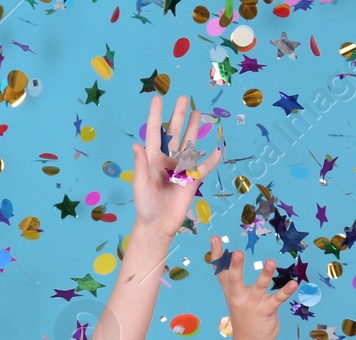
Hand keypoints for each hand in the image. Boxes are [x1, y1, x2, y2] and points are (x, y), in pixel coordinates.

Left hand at [130, 94, 222, 239]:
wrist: (158, 225)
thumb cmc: (145, 205)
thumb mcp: (140, 184)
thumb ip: (140, 164)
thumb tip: (136, 144)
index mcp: (152, 159)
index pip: (155, 133)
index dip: (156, 115)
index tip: (158, 98)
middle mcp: (167, 160)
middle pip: (174, 133)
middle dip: (178, 116)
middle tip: (183, 98)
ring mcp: (181, 169)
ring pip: (189, 145)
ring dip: (193, 129)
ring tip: (197, 113)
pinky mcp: (192, 181)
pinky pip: (204, 168)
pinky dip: (212, 160)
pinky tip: (218, 150)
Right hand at [209, 235, 297, 339]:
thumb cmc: (244, 315)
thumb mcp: (235, 296)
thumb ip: (233, 280)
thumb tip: (232, 258)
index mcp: (231, 291)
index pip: (221, 271)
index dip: (218, 255)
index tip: (215, 238)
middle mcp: (239, 296)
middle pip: (234, 279)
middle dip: (236, 266)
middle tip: (237, 253)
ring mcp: (253, 304)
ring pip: (259, 287)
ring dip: (265, 275)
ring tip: (271, 262)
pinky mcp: (267, 310)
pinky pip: (277, 299)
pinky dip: (286, 291)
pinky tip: (293, 284)